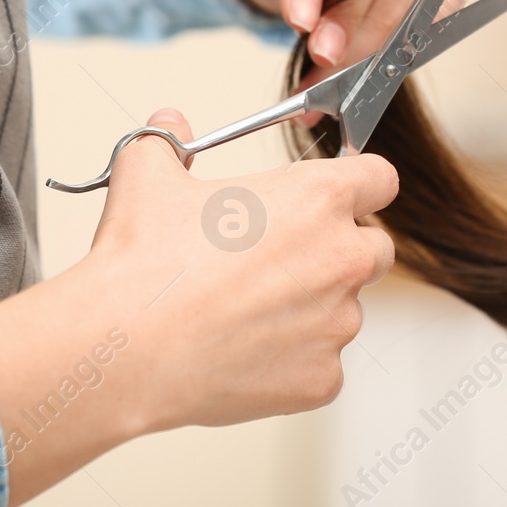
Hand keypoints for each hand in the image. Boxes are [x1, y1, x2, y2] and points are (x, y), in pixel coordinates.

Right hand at [0, 108, 397, 506]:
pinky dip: (293, 361)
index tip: (334, 198)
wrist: (127, 348)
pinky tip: (244, 352)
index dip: (358, 185)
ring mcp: (338, 323)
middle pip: (373, 247)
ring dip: (312, 308)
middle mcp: (343, 258)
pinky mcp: (323, 378)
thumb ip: (169, 142)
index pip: (379, 179)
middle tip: (281, 259)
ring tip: (246, 311)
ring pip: (344, 310)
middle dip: (338, 251)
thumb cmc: (146, 264)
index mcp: (319, 198)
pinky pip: (322, 364)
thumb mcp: (150, 175)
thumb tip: (170, 128)